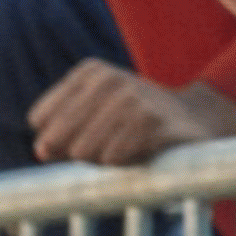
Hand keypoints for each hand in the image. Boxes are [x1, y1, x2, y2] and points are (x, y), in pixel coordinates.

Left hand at [26, 62, 235, 166]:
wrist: (196, 122)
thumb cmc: (135, 125)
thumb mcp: (94, 120)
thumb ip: (59, 136)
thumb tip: (42, 149)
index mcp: (90, 72)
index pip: (39, 118)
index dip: (55, 139)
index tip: (81, 137)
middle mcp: (108, 79)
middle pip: (57, 136)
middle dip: (74, 152)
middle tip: (104, 148)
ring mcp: (131, 98)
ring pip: (83, 150)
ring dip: (101, 160)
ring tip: (126, 147)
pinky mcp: (151, 121)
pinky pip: (112, 158)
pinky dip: (122, 164)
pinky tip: (141, 152)